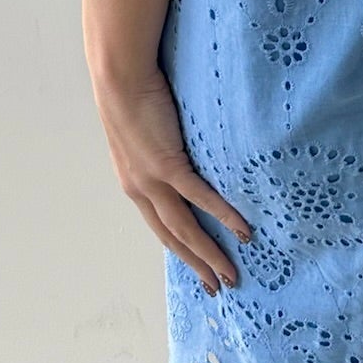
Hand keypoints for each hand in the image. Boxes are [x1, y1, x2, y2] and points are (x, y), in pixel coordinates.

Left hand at [90, 65, 253, 294]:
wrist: (120, 77)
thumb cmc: (133, 94)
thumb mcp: (144, 132)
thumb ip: (162, 150)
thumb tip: (186, 152)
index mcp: (135, 185)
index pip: (162, 228)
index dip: (182, 252)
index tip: (201, 270)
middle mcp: (141, 190)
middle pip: (173, 239)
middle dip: (197, 265)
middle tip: (220, 286)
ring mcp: (153, 180)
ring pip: (184, 228)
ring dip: (209, 254)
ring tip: (231, 273)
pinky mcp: (167, 164)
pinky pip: (198, 197)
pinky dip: (221, 216)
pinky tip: (241, 230)